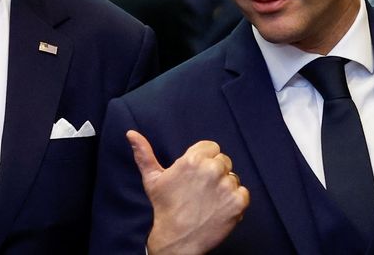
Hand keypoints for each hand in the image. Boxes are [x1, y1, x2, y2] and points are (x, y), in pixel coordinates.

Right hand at [127, 130, 249, 254]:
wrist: (177, 239)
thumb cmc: (164, 208)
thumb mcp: (152, 178)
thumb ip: (144, 153)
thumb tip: (131, 133)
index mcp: (193, 159)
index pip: (212, 148)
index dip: (204, 160)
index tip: (196, 175)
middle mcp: (212, 169)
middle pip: (223, 161)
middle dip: (215, 173)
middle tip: (201, 190)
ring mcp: (226, 186)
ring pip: (233, 177)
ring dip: (225, 187)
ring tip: (209, 201)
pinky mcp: (238, 202)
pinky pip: (243, 193)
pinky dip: (234, 201)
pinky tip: (219, 209)